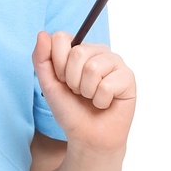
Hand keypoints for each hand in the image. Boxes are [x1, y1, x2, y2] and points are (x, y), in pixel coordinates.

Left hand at [33, 30, 136, 152]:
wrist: (87, 136)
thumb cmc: (70, 110)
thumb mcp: (49, 84)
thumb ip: (42, 59)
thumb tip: (43, 34)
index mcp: (80, 50)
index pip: (62, 38)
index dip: (57, 64)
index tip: (62, 80)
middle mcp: (99, 52)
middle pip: (78, 52)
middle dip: (71, 80)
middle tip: (78, 92)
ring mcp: (116, 63)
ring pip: (93, 68)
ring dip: (86, 91)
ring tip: (91, 97)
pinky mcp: (128, 78)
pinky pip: (107, 85)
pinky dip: (100, 101)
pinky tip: (104, 104)